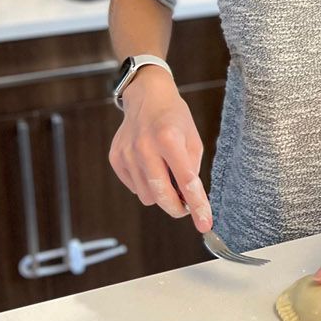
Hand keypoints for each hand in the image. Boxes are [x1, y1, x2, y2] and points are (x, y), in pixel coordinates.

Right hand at [107, 68, 210, 229]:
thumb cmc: (174, 117)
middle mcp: (144, 147)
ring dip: (159, 193)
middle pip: (162, 195)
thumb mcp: (193, 139)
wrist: (146, 96)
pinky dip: (145, 183)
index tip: (205, 224)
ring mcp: (127, 153)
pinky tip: (149, 166)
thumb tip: (187, 201)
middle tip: (184, 206)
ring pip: (147, 196)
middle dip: (177, 207)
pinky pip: (134, 187)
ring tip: (164, 174)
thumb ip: (191, 171)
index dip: (197, 206)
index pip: (187, 181)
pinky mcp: (115, 158)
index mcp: (168, 138)